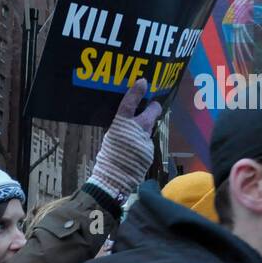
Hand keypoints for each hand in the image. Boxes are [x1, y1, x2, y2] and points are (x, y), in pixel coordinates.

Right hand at [87, 79, 161, 199]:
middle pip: (152, 112)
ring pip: (149, 130)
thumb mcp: (110, 138)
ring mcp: (145, 141)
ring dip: (144, 131)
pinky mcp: (150, 151)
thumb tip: (128, 123)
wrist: (114, 180)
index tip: (143, 82)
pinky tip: (135, 153)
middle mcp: (136, 130)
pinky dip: (143, 146)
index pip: (129, 104)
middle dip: (154, 107)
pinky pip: (147, 144)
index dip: (136, 92)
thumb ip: (121, 128)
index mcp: (121, 125)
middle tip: (153, 105)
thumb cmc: (107, 158)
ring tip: (135, 137)